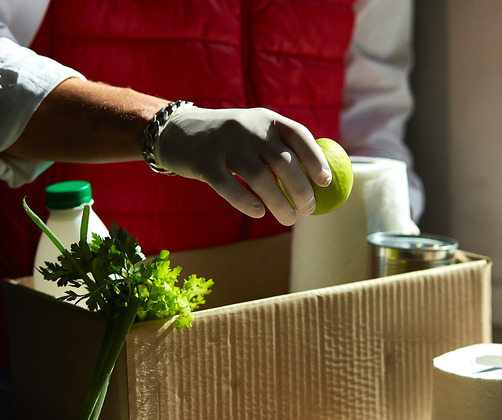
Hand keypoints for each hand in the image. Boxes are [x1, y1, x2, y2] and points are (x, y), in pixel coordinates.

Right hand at [157, 106, 331, 225]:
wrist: (176, 130)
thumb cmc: (227, 140)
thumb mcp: (253, 131)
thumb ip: (279, 148)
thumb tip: (316, 181)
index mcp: (266, 118)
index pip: (298, 135)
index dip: (316, 158)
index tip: (326, 181)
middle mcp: (248, 127)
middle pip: (282, 161)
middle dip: (301, 189)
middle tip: (309, 210)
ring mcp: (225, 143)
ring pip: (259, 177)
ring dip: (278, 203)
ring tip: (288, 219)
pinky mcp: (204, 162)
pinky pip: (228, 186)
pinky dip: (246, 202)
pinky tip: (258, 213)